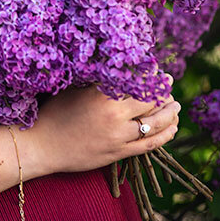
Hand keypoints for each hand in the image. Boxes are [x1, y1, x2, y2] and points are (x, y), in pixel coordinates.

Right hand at [27, 78, 180, 175]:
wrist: (42, 145)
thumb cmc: (54, 112)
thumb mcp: (76, 88)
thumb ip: (100, 81)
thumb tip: (121, 69)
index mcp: (103, 95)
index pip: (136, 81)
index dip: (150, 73)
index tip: (157, 66)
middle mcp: (114, 116)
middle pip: (150, 101)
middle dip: (163, 90)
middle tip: (169, 82)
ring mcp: (118, 137)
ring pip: (154, 124)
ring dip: (170, 114)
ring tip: (177, 106)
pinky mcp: (118, 154)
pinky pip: (149, 145)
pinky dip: (165, 136)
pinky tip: (172, 128)